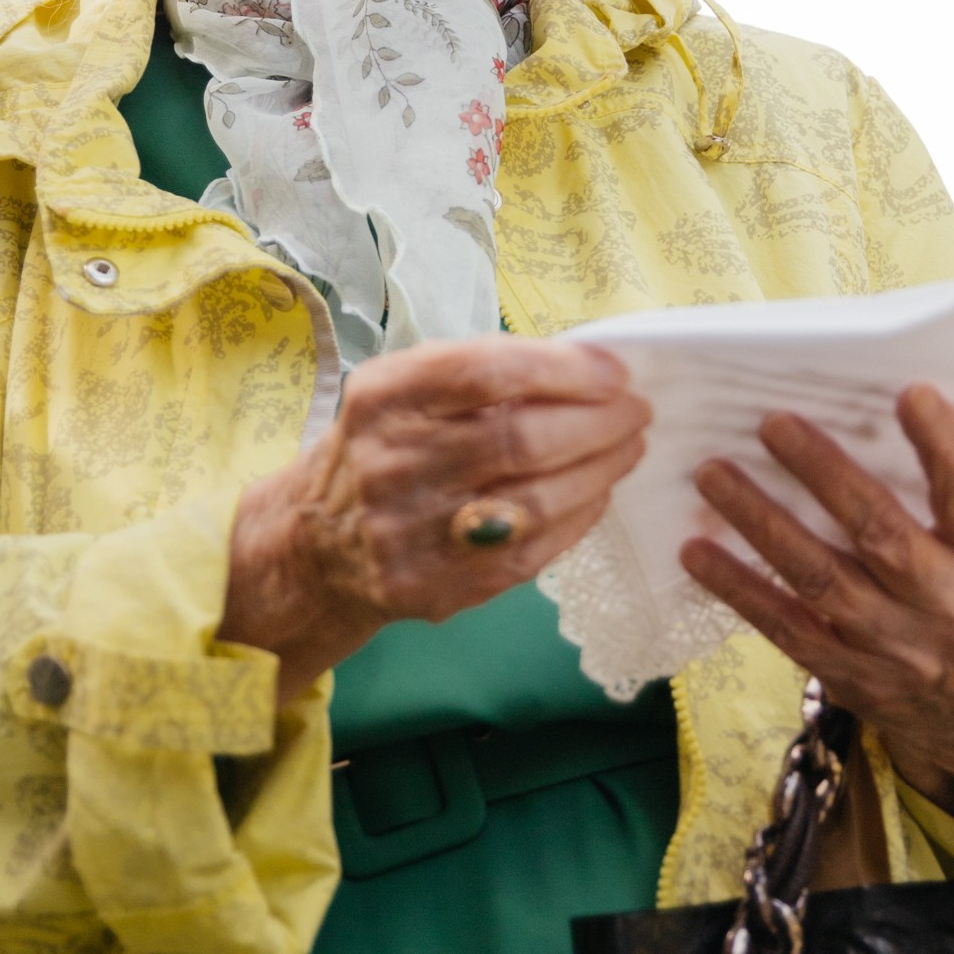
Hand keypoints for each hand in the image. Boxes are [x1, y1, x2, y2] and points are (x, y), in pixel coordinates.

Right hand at [220, 336, 649, 704]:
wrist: (315, 544)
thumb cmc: (382, 446)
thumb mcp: (404, 390)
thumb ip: (481, 373)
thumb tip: (586, 365)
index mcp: (383, 399)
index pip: (485, 372)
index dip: (563, 369)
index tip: (615, 370)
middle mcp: (389, 464)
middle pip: (519, 440)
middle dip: (598, 422)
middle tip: (637, 411)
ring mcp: (409, 535)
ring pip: (535, 502)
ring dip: (600, 470)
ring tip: (629, 447)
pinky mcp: (433, 588)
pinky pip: (531, 554)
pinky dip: (579, 518)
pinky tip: (597, 492)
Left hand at [682, 382, 953, 828]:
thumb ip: (952, 501)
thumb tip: (877, 415)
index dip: (944, 444)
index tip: (909, 392)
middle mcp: (948, 605)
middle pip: (880, 532)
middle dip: (824, 474)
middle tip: (771, 422)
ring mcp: (895, 647)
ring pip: (820, 578)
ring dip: (760, 522)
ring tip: (712, 474)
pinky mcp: (850, 677)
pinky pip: (785, 628)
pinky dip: (737, 588)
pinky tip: (696, 551)